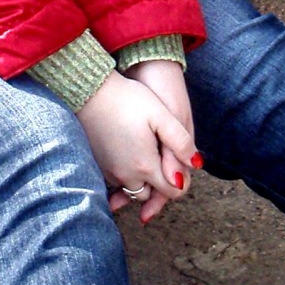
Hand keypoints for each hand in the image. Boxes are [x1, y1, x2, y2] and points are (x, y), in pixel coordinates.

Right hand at [77, 70, 195, 223]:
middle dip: (159, 186)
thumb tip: (195, 164)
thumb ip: (180, 142)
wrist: (89, 91)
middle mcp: (126, 175)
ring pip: (131, 189)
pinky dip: (125, 176)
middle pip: (149, 194)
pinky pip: (116, 181)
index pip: (171, 192)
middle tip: (164, 166)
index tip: (181, 170)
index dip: (181, 184)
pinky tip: (129, 159)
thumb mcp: (162, 115)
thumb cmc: (128, 99)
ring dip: (141, 182)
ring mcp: (109, 171)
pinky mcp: (98, 164)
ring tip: (148, 162)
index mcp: (145, 165)